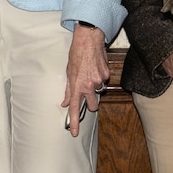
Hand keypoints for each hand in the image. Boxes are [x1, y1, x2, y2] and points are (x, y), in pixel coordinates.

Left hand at [61, 23, 109, 137]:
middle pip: (92, 106)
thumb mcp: (68, 72)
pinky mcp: (107, 75)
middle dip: (90, 103)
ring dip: (95, 89)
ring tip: (90, 74)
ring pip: (98, 93)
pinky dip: (100, 78)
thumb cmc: (77, 54)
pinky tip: (96, 68)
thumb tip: (65, 102)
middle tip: (86, 93)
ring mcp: (99, 81)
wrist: (89, 39)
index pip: (74, 108)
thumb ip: (68, 89)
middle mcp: (89, 85)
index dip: (74, 122)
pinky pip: (104, 82)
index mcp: (77, 85)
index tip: (74, 133)